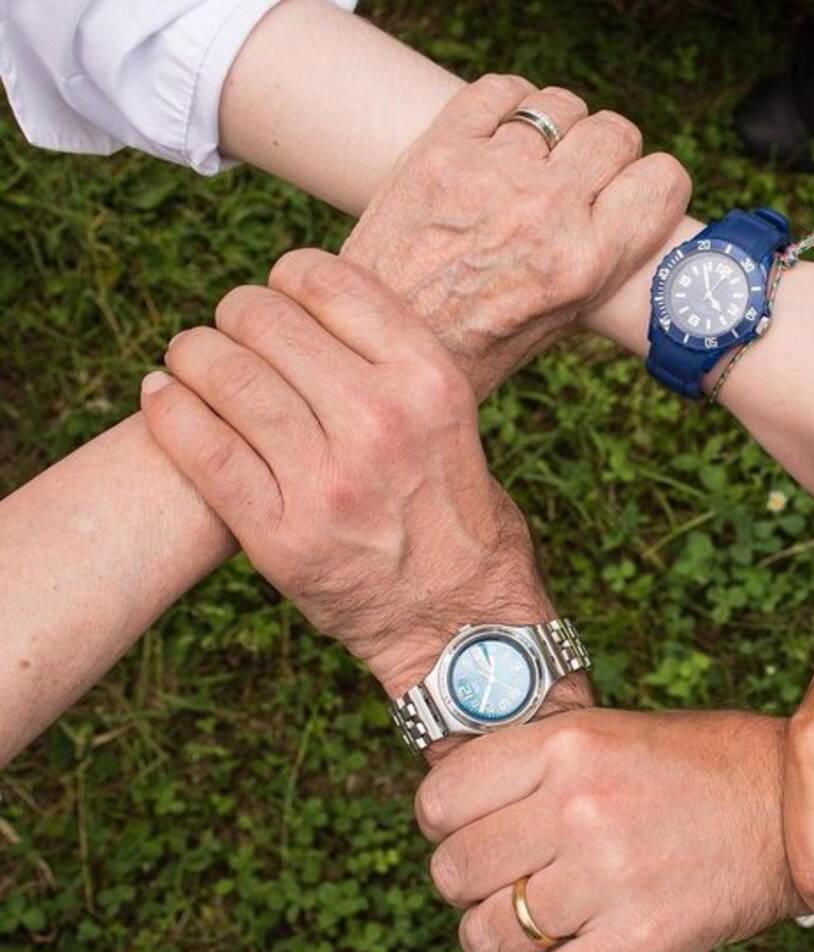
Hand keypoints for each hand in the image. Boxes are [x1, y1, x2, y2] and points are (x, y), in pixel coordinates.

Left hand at [140, 251, 551, 694]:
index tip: (279, 299)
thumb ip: (390, 363)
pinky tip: (162, 396)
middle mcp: (379, 421)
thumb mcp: (452, 418)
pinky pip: (197, 446)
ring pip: (221, 373)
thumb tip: (303, 309)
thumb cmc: (455, 513)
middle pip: (262, 319)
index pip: (323, 280)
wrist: (460, 621)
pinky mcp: (279, 535)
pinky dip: (166, 409)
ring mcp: (326, 481)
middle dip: (234, 317)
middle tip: (231, 336)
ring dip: (191, 356)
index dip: (286, 278)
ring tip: (191, 363)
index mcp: (428, 381)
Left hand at [341, 73, 690, 398]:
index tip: (634, 192)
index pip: (661, 180)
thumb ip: (598, 260)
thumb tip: (621, 211)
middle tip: (579, 179)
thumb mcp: (558, 323)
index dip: (653, 184)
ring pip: (560, 105)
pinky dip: (507, 105)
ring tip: (534, 162)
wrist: (376, 345)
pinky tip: (499, 137)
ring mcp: (492, 174)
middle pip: (614, 133)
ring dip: (555, 129)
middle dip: (606, 153)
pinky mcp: (441, 147)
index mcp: (584, 263)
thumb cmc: (470, 346)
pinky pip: (500, 90)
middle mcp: (545, 212)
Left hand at [414, 709, 797, 951]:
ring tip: (524, 929)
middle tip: (502, 882)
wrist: (788, 810)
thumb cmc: (693, 767)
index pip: (440, 799)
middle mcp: (582, 805)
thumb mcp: (608, 733)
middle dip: (467, 885)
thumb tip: (448, 804)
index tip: (466, 832)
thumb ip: (532, 763)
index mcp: (568, 744)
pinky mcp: (643, 940)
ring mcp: (612, 875)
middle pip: (455, 870)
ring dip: (492, 942)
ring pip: (486, 935)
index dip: (442, 824)